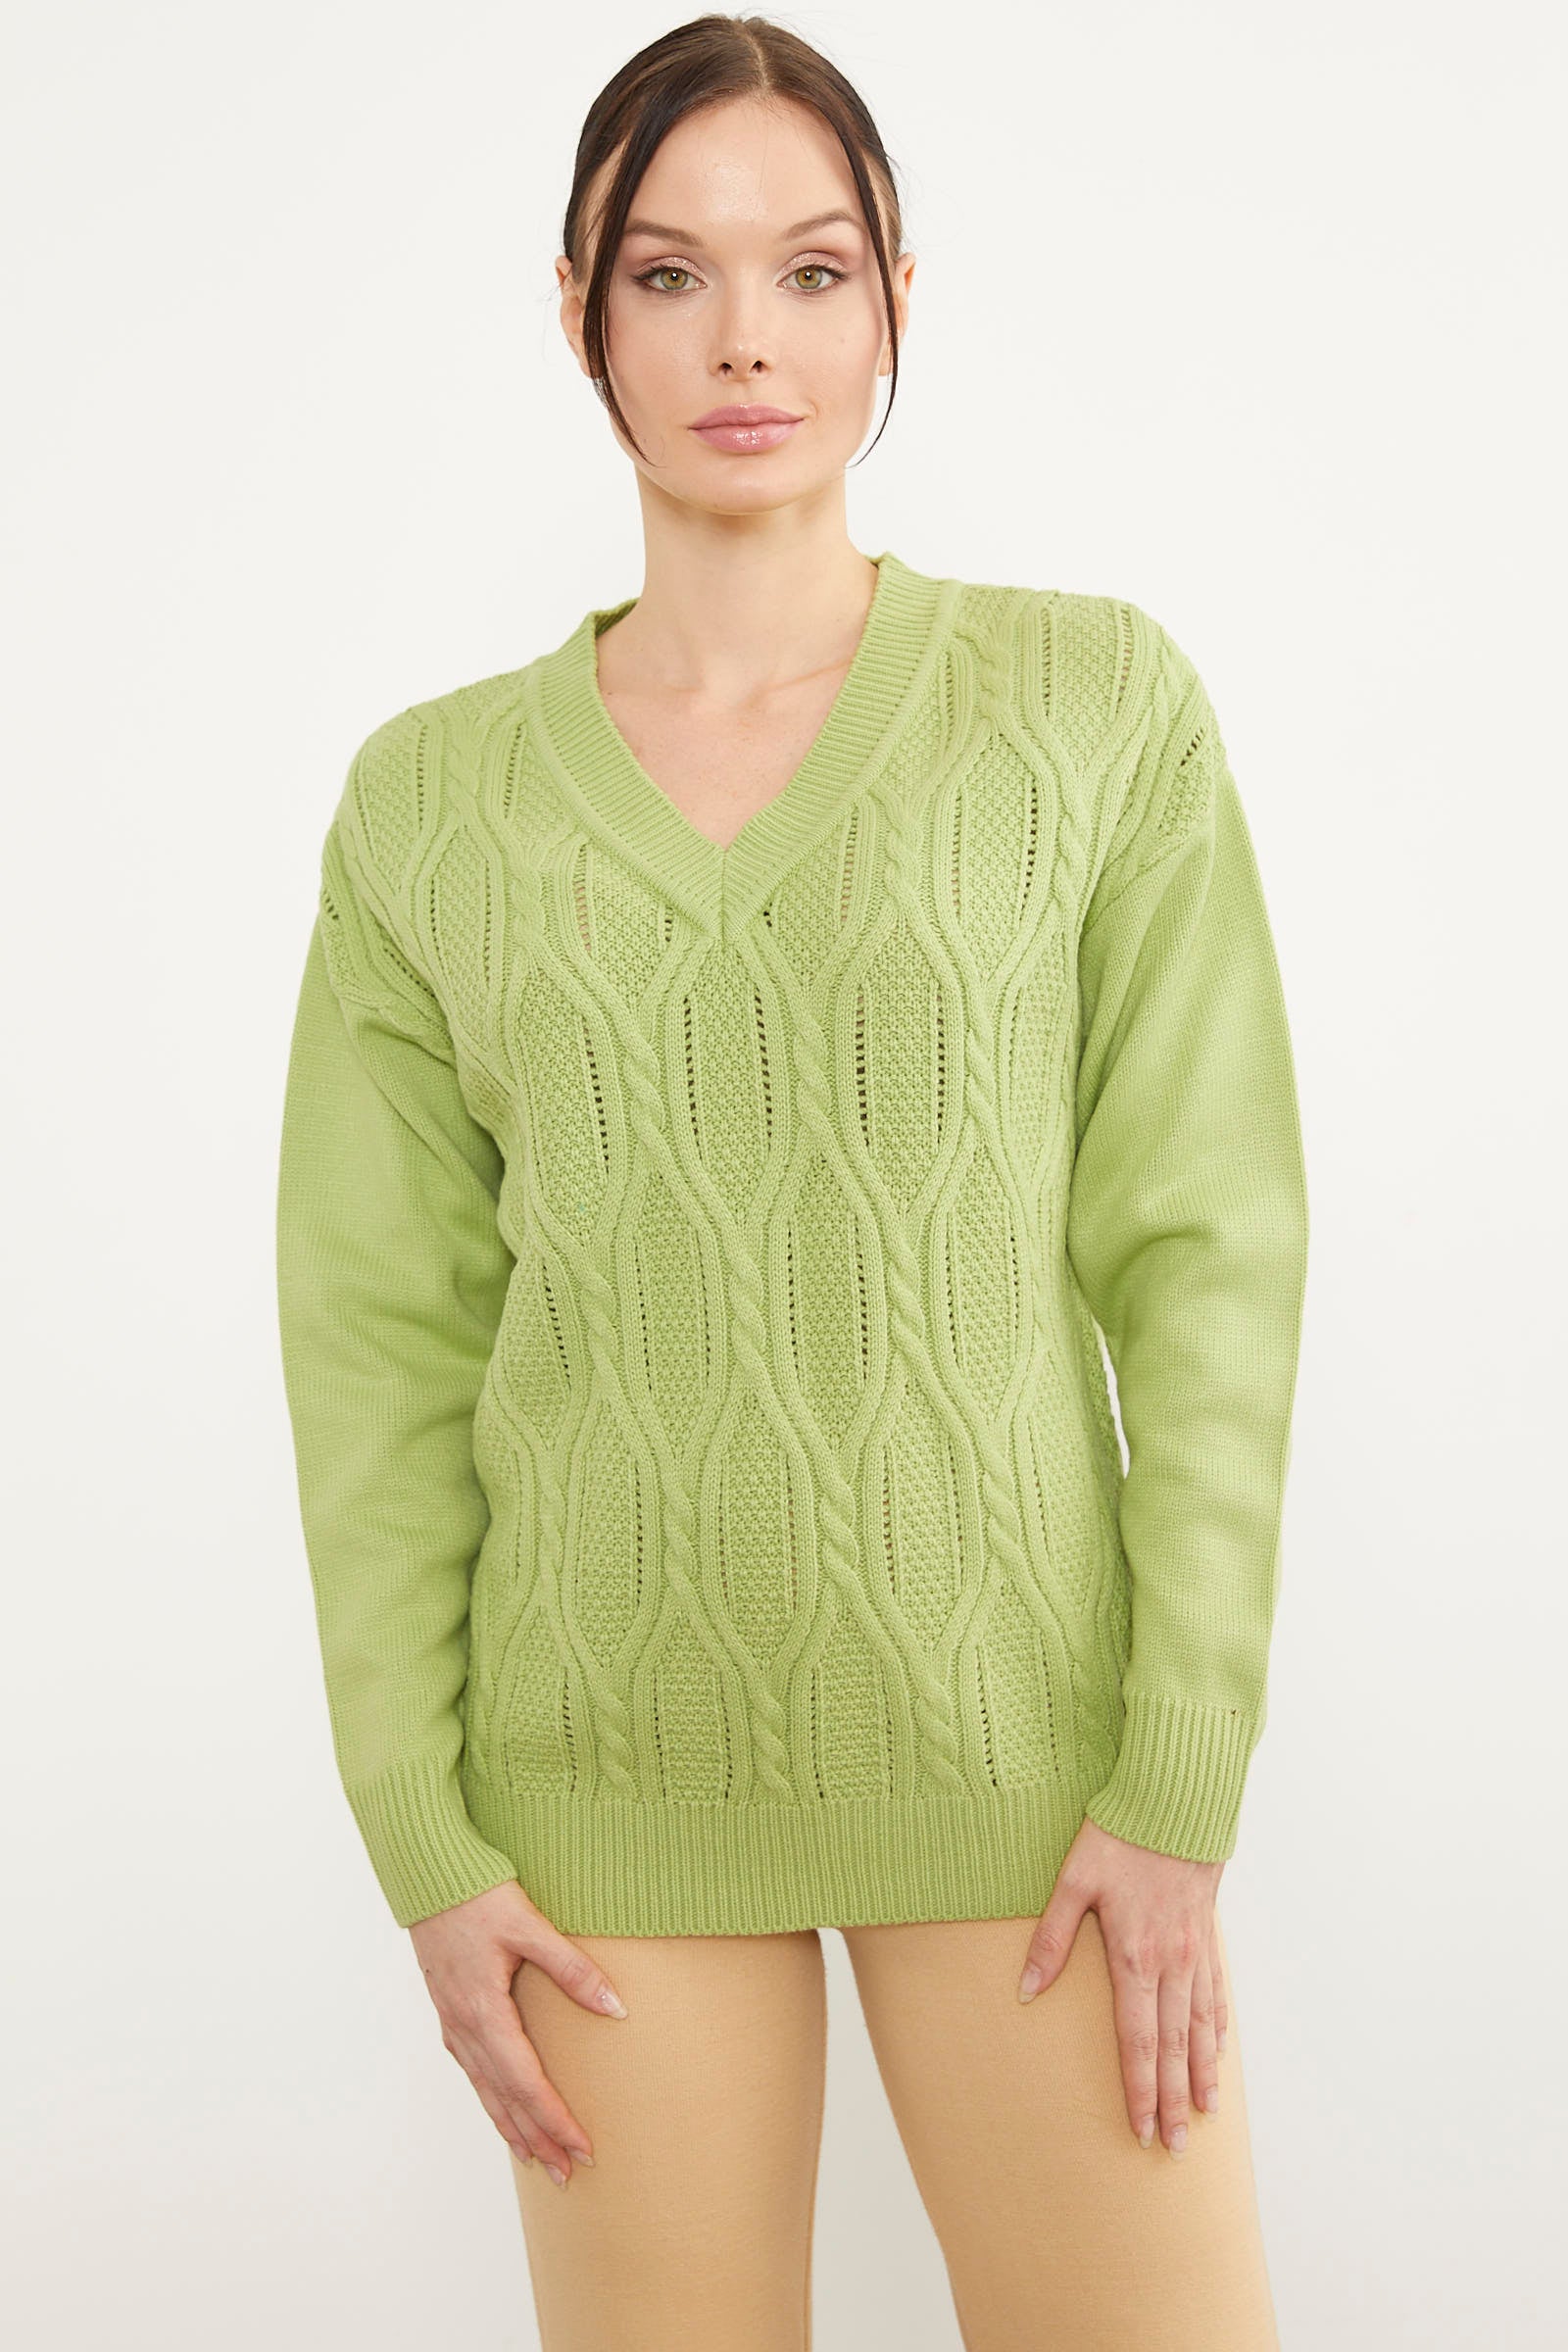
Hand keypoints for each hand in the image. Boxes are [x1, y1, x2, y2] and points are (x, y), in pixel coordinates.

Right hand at [408, 1878, 628, 2184]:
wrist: (429, 1875)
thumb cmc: (479, 1895)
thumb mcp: (531, 1926)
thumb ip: (573, 1969)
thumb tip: (616, 2008)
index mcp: (484, 2011)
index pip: (526, 2082)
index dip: (555, 2119)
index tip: (582, 2148)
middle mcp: (464, 2026)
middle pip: (505, 2098)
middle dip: (538, 2137)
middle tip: (568, 2173)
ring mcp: (452, 2021)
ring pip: (485, 2089)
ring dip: (512, 2126)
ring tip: (538, 2158)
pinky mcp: (449, 2010)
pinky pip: (473, 2070)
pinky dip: (492, 2098)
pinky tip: (503, 2106)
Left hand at [1016, 1818, 1226, 2157]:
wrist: (1174, 1799)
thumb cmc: (1118, 1835)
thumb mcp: (1073, 1881)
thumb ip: (1052, 1940)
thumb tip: (1025, 1991)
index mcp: (1134, 1956)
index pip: (1137, 2040)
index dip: (1139, 2089)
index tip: (1139, 2129)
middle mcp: (1171, 1963)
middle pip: (1173, 2046)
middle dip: (1173, 2100)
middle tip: (1174, 2146)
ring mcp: (1194, 1951)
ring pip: (1200, 2027)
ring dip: (1200, 2074)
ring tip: (1202, 2114)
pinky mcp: (1206, 1934)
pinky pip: (1215, 1993)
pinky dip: (1217, 2028)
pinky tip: (1218, 2051)